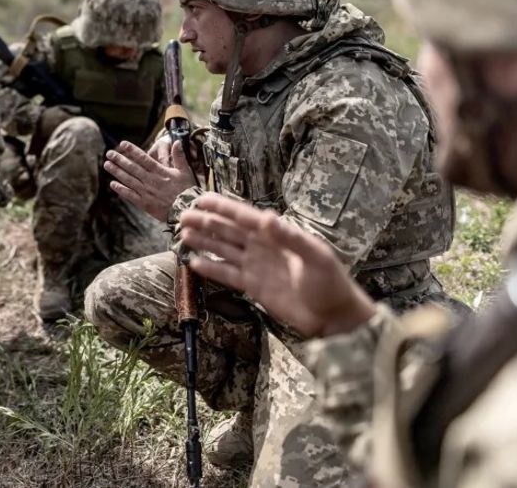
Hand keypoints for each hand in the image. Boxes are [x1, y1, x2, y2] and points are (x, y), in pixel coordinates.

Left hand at [104, 141, 197, 221]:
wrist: (186, 210)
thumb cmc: (187, 190)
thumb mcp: (185, 171)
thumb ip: (179, 156)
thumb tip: (177, 142)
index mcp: (160, 172)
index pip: (143, 158)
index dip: (132, 150)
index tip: (123, 144)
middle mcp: (151, 181)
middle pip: (132, 168)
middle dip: (120, 160)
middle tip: (109, 153)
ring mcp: (146, 192)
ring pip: (128, 180)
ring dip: (117, 172)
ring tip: (107, 165)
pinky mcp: (144, 203)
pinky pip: (130, 195)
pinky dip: (121, 190)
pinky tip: (112, 184)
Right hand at [178, 194, 375, 337]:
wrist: (334, 317)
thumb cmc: (330, 283)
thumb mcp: (315, 256)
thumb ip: (290, 236)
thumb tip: (267, 217)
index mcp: (276, 235)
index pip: (245, 217)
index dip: (223, 208)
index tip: (201, 200)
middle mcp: (263, 248)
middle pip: (229, 231)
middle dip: (207, 223)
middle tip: (183, 217)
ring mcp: (257, 267)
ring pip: (224, 251)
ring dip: (205, 242)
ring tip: (183, 235)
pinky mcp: (253, 287)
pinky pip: (227, 275)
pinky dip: (211, 269)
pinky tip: (194, 263)